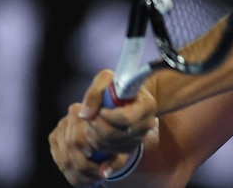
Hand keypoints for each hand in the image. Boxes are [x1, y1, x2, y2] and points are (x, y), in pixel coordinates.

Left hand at [49, 69, 157, 185]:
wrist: (129, 95)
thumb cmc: (117, 85)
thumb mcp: (106, 79)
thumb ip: (94, 93)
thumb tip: (85, 114)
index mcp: (147, 105)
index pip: (126, 118)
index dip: (108, 116)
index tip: (100, 110)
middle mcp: (147, 123)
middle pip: (117, 135)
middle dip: (97, 127)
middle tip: (91, 117)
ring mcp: (140, 137)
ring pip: (112, 145)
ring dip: (95, 136)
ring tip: (92, 122)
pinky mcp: (131, 146)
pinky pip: (111, 153)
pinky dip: (98, 145)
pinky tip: (94, 133)